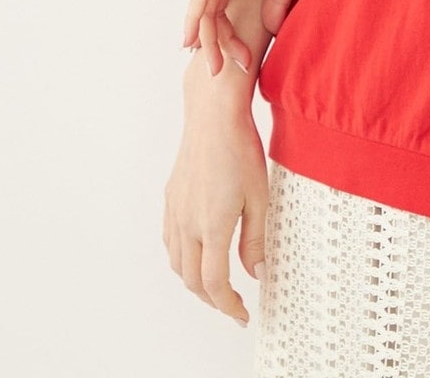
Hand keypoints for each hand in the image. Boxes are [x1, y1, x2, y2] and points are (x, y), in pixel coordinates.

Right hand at [163, 60, 268, 325]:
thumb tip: (257, 272)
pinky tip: (195, 254)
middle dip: (212, 299)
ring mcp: (175, 212)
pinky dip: (181, 260)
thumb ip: (256, 239)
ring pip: (177, 264)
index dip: (228, 306)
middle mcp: (188, 224)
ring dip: (194, 282)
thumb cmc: (239, 148)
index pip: (214, 283)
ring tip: (216, 285)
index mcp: (212, 227)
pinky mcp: (170, 199)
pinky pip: (170, 242)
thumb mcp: (260, 196)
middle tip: (232, 304)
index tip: (242, 313)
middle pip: (192, 280)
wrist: (213, 115)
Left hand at [182, 0, 329, 72]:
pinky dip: (197, 19)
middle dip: (214, 42)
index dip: (227, 32)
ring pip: (204, 6)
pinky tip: (194, 41)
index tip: (238, 58)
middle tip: (220, 70)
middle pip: (209, 9)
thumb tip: (270, 29)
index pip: (223, 3)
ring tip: (213, 67)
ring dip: (207, 39)